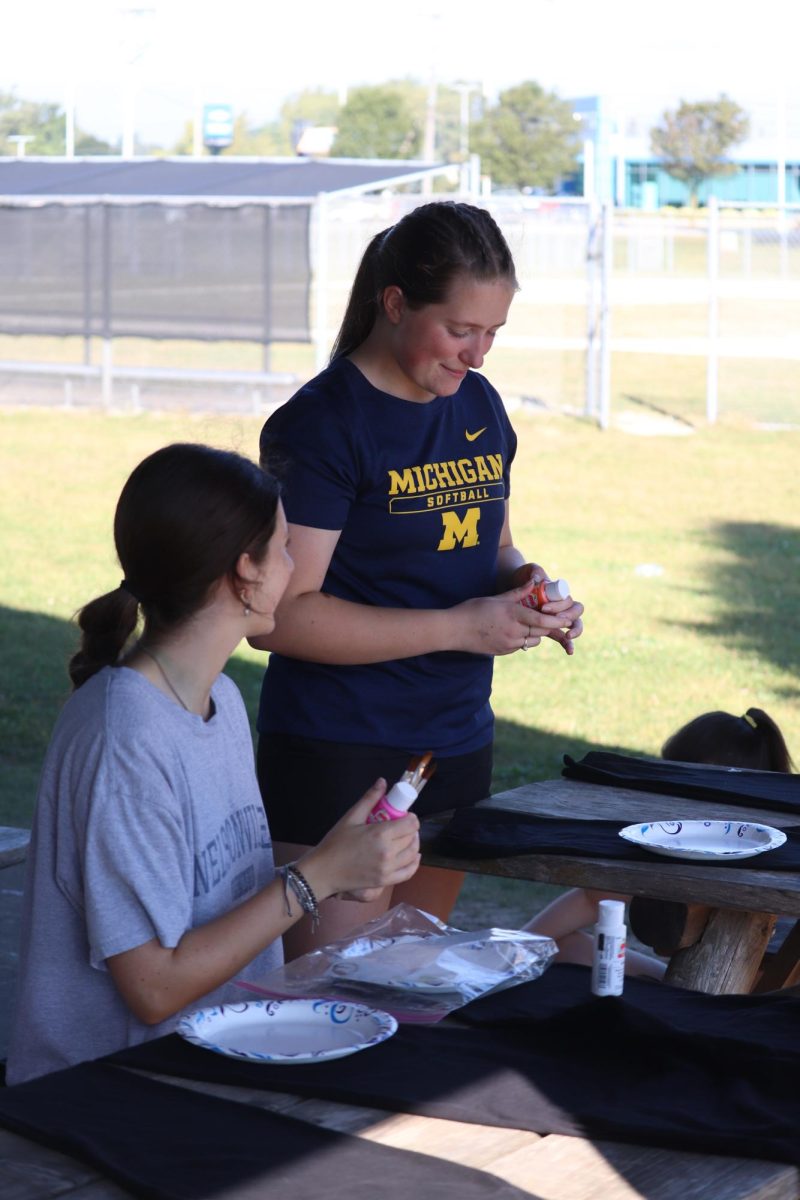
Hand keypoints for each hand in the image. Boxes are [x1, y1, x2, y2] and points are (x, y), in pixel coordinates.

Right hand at [298, 779, 420, 901]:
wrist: (323, 871)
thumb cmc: (335, 843)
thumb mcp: (351, 817)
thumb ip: (369, 798)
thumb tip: (382, 781)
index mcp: (381, 834)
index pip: (411, 824)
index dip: (410, 817)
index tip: (403, 816)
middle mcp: (388, 852)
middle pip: (412, 838)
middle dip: (410, 829)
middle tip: (402, 826)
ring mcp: (388, 869)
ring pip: (412, 854)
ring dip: (413, 844)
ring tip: (406, 839)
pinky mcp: (385, 881)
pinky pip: (408, 872)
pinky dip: (414, 863)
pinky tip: (412, 856)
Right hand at [479, 562, 583, 656]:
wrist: (454, 630)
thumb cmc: (473, 610)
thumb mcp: (497, 598)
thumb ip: (518, 592)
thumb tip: (534, 582)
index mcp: (512, 614)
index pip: (541, 620)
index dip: (557, 621)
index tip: (567, 619)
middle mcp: (513, 631)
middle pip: (541, 632)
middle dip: (550, 627)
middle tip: (556, 620)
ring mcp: (509, 644)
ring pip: (532, 641)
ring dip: (536, 633)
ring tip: (529, 623)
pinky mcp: (504, 651)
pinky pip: (521, 646)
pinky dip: (523, 639)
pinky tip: (513, 631)